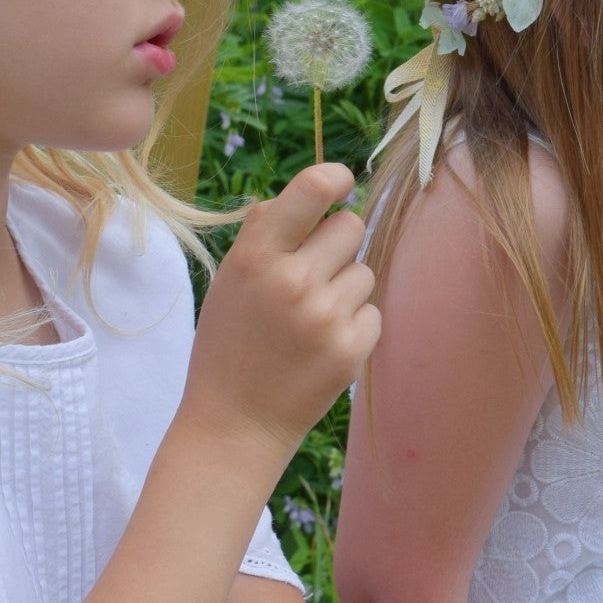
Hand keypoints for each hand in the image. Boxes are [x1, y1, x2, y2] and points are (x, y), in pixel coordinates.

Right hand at [185, 162, 379, 455]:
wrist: (234, 424)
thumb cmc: (230, 343)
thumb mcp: (230, 279)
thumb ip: (267, 232)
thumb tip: (313, 193)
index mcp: (256, 256)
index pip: (312, 190)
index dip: (334, 178)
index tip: (340, 183)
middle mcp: (293, 281)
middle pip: (351, 226)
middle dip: (336, 243)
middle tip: (311, 273)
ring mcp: (325, 317)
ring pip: (364, 271)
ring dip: (344, 289)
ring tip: (309, 320)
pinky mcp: (351, 350)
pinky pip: (372, 311)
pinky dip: (354, 324)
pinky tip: (321, 345)